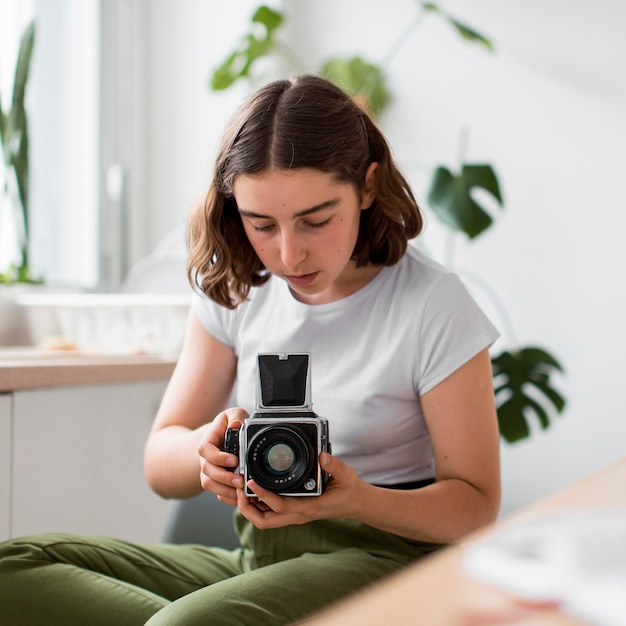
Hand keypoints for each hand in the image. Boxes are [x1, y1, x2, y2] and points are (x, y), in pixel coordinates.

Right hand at [197, 407, 248, 505]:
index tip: (233, 460)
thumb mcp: (234, 414)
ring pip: (210, 485)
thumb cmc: (229, 425)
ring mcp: (210, 471)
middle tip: (240, 480)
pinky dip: (228, 497)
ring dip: (225, 490)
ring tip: (241, 491)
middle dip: (224, 477)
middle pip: (207, 471)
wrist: (223, 437)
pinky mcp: (217, 481)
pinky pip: (217, 493)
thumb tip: (236, 425)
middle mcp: (206, 458)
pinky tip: (241, 498)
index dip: (217, 457)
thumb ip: (236, 417)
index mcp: (208, 440)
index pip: (205, 450)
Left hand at [236, 452, 361, 528]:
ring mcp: (294, 515)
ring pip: (264, 520)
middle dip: (247, 507)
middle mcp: (298, 515)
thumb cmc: (348, 490)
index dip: (263, 496)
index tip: (251, 481)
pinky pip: (269, 514)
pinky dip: (257, 505)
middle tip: (238, 488)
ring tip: (240, 489)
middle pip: (263, 521)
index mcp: (308, 507)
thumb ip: (335, 465)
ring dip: (249, 508)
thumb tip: (322, 456)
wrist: (355, 503)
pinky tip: (251, 491)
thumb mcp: (346, 475)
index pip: (279, 506)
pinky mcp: (293, 511)